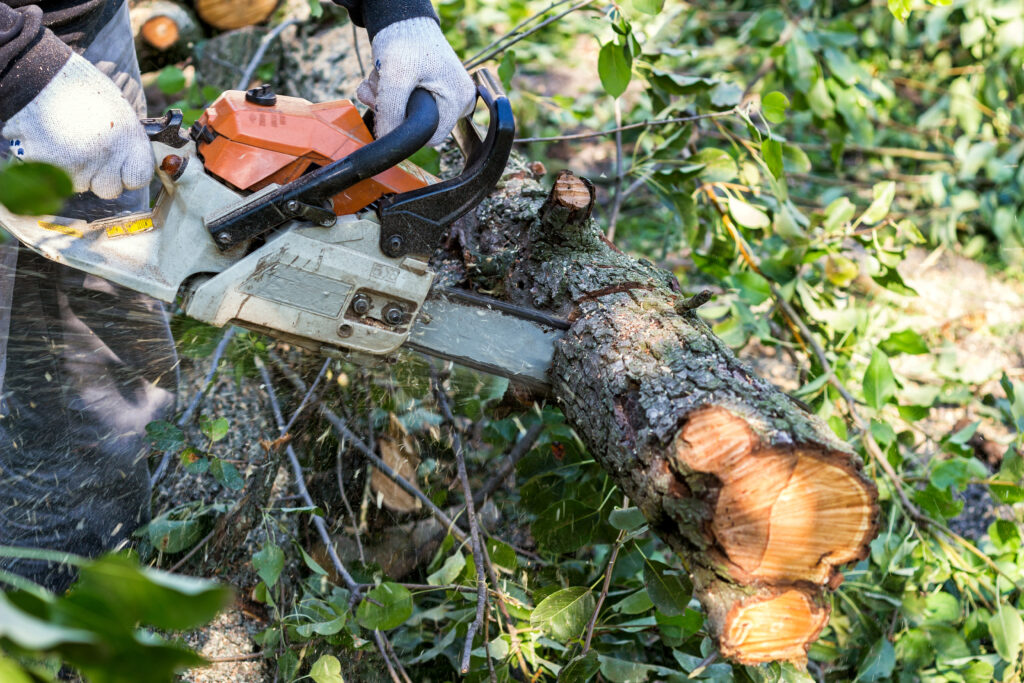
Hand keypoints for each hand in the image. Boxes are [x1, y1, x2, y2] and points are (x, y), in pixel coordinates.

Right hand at [1, 53, 152, 199]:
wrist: (42, 77)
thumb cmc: (83, 89)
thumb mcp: (119, 112)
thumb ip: (128, 142)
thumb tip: (132, 161)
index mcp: (129, 141)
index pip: (138, 179)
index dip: (130, 174)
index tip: (123, 166)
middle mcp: (107, 157)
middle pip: (110, 190)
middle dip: (102, 178)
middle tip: (91, 155)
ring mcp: (79, 166)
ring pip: (82, 185)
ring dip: (77, 171)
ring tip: (68, 141)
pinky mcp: (52, 169)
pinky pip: (58, 179)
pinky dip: (55, 166)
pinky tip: (52, 143)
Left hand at [357, 17, 475, 146]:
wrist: (403, 20)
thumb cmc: (406, 41)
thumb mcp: (395, 77)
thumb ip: (391, 112)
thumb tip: (386, 140)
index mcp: (459, 100)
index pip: (430, 137)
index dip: (404, 127)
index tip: (387, 108)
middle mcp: (459, 101)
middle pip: (417, 124)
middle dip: (391, 109)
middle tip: (379, 87)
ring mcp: (446, 95)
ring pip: (408, 114)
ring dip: (385, 100)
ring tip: (381, 77)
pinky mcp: (433, 89)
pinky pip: (407, 103)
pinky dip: (389, 93)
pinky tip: (384, 78)